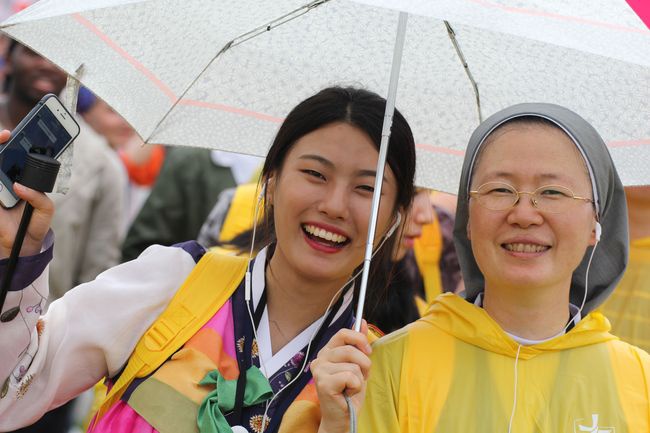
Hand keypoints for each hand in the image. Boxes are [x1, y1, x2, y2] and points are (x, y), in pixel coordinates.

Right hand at [0, 130, 53, 258]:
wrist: (24, 243)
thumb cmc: (34, 223)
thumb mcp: (45, 208)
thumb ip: (38, 196)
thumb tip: (19, 186)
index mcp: (20, 179)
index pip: (13, 157)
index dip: (11, 144)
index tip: (12, 134)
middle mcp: (4, 180)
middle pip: (0, 156)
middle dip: (0, 143)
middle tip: (6, 135)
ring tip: (3, 141)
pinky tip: (3, 177)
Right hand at [311, 320, 371, 432]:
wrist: (344, 417)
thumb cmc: (349, 391)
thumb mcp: (358, 364)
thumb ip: (358, 344)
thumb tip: (363, 322)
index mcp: (328, 351)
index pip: (343, 333)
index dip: (359, 339)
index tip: (367, 351)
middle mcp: (320, 358)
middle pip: (350, 349)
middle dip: (364, 365)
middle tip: (359, 377)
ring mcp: (320, 370)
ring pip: (353, 365)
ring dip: (359, 379)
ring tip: (350, 387)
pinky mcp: (323, 382)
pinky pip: (350, 376)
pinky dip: (355, 387)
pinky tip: (346, 393)